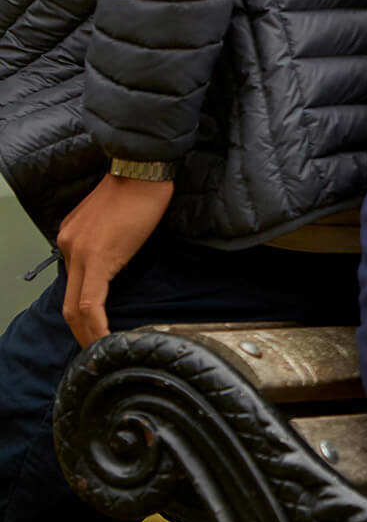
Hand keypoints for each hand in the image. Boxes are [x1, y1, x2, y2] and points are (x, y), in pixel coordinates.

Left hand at [57, 173, 173, 346]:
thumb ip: (110, 244)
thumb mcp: (116, 222)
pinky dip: (96, 324)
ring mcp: (79, 252)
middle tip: (96, 350)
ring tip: (102, 349)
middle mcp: (68, 246)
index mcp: (71, 238)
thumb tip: (118, 264)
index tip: (97, 331)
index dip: (82, 315)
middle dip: (81, 332)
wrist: (143, 170)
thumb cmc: (138, 191)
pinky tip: (106, 338)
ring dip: (88, 333)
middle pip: (68, 302)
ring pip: (76, 305)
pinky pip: (90, 300)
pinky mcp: (98, 257)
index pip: (73, 285)